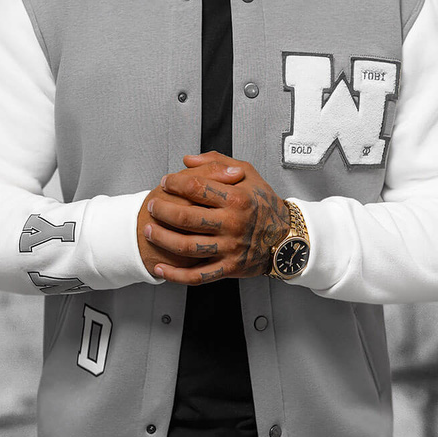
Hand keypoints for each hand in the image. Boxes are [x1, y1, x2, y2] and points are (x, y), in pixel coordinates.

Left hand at [145, 151, 289, 284]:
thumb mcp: (248, 174)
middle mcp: (232, 223)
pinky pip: (198, 275)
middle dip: (162, 211)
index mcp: (237, 198)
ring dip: (162, 239)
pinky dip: (176, 275)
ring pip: (187, 246)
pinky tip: (161, 268)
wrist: (287, 237)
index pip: (196, 187)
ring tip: (150, 230)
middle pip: (186, 217)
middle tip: (152, 206)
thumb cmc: (266, 205)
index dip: (174, 183)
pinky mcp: (229, 268)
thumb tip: (188, 160)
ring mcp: (230, 248)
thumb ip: (218, 163)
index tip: (166, 182)